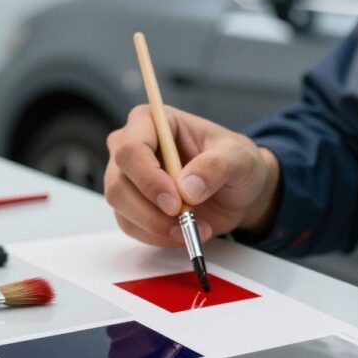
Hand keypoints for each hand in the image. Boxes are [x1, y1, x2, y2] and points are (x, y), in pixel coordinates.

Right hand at [104, 105, 280, 246]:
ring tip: (193, 228)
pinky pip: (130, 226)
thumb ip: (216, 166)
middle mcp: (131, 147)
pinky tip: (183, 233)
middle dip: (150, 210)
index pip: (131, 148)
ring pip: (121, 208)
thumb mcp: (239, 158)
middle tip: (184, 221)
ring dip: (156, 226)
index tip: (175, 202)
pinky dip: (157, 236)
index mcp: (152, 121)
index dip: (148, 179)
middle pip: (118, 183)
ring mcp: (127, 177)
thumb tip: (187, 188)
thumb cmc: (235, 163)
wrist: (236, 192)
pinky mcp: (130, 205)